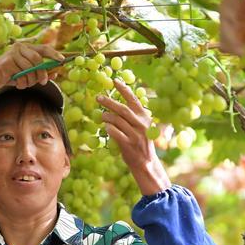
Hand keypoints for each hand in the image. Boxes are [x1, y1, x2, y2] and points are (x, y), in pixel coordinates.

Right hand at [0, 42, 63, 94]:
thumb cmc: (10, 75)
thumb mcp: (27, 74)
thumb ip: (40, 72)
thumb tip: (56, 73)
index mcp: (26, 48)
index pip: (43, 48)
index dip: (54, 54)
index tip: (62, 61)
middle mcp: (19, 47)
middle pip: (38, 60)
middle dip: (42, 73)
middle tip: (42, 82)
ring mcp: (13, 53)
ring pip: (30, 69)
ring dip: (30, 81)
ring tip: (24, 84)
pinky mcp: (8, 62)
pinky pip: (22, 75)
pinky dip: (22, 83)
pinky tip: (16, 83)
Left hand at [97, 80, 170, 195]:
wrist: (146, 163)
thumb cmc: (140, 143)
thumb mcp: (141, 127)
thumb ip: (133, 116)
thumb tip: (117, 103)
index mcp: (145, 117)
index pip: (134, 100)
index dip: (124, 89)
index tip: (114, 81)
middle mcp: (141, 124)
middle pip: (122, 109)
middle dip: (109, 102)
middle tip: (99, 98)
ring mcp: (135, 135)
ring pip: (117, 120)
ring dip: (106, 116)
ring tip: (102, 116)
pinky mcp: (128, 144)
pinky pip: (115, 133)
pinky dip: (109, 129)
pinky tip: (106, 128)